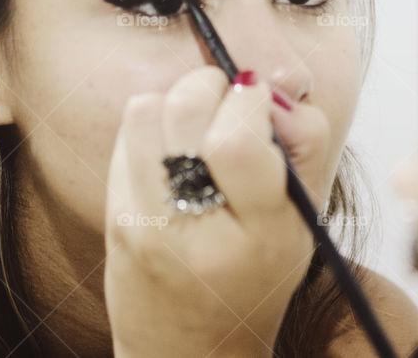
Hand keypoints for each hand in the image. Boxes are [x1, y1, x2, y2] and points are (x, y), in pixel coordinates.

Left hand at [104, 67, 318, 356]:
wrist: (190, 349)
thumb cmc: (259, 276)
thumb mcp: (304, 218)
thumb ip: (304, 143)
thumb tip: (263, 88)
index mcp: (261, 234)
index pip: (237, 139)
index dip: (250, 100)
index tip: (259, 102)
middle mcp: (194, 230)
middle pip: (187, 109)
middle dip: (213, 86)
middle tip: (230, 104)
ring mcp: (144, 224)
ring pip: (148, 109)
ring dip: (179, 100)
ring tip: (200, 126)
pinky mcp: (114, 217)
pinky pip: (128, 134)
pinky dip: (155, 124)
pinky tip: (174, 152)